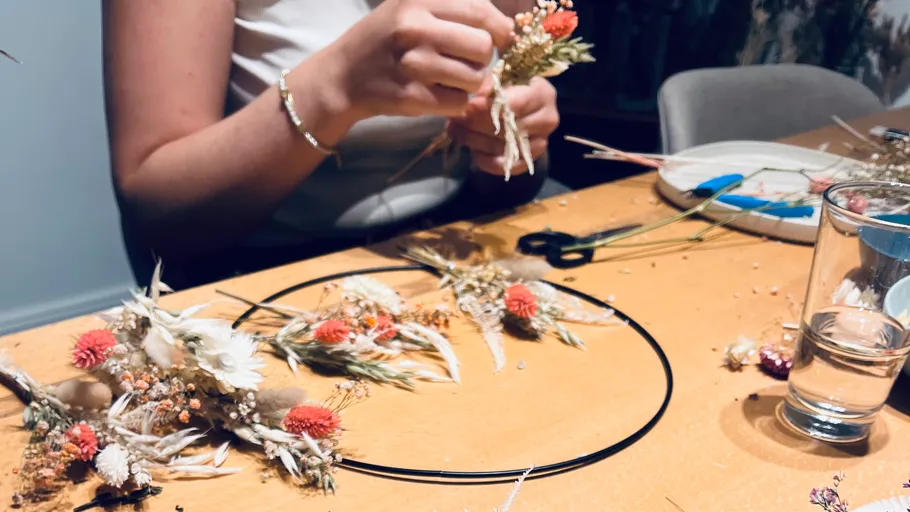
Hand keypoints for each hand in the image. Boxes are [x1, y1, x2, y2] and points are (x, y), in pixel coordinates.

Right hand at [325, 0, 513, 119]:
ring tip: (450, 79)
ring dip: (471, 83)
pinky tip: (438, 94)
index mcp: (418, 0)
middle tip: (467, 62)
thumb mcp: (409, 6)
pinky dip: (455, 103)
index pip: (482, 11)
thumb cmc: (384, 39)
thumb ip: (452, 7)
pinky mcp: (412, 97)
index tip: (499, 38)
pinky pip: (459, 103)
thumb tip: (506, 26)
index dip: (500, 29)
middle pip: (483, 47)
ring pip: (476, 78)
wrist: (342, 77)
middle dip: (482, 59)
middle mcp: (415, 28)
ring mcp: (413, 64)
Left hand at [446, 77, 558, 175]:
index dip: (487, 107)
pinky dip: (485, 161)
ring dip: (473, 140)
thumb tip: (477, 95)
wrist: (529, 107)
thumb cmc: (514, 86)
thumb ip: (491, 83)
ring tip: (455, 131)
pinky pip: (504, 165)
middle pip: (506, 127)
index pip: (513, 105)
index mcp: (543, 94)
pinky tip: (472, 151)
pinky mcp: (529, 160)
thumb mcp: (505, 77)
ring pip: (501, 146)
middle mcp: (547, 120)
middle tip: (454, 119)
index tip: (467, 106)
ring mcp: (540, 143)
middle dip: (475, 123)